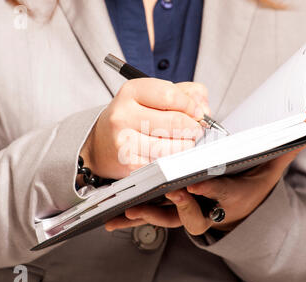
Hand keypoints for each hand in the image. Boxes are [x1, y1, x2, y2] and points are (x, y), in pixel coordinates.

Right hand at [80, 79, 210, 179]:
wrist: (102, 144)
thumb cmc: (133, 117)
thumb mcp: (154, 96)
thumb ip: (185, 93)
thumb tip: (203, 108)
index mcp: (131, 92)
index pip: (170, 95)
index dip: (191, 105)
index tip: (198, 112)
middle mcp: (124, 116)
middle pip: (175, 122)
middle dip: (193, 128)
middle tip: (196, 129)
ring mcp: (125, 142)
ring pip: (173, 147)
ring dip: (186, 146)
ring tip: (185, 142)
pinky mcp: (130, 165)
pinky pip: (165, 164)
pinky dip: (174, 161)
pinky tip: (172, 155)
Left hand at [105, 138, 305, 234]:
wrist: (237, 207)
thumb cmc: (249, 186)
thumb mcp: (268, 169)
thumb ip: (282, 150)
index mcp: (231, 198)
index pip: (221, 194)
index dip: (210, 190)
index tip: (196, 183)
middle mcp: (209, 211)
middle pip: (191, 214)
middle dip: (175, 206)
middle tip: (159, 196)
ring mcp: (189, 214)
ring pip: (168, 219)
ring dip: (147, 216)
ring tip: (126, 211)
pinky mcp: (172, 213)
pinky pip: (153, 217)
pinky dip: (135, 217)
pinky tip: (113, 218)